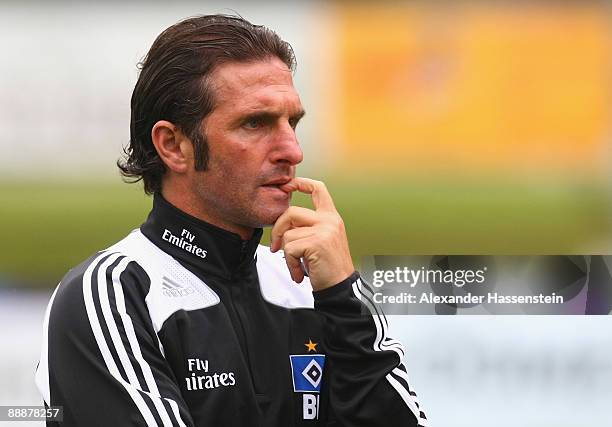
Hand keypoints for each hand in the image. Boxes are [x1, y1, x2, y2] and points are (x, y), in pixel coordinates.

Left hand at [270, 177, 354, 291]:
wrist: (339, 288)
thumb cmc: (328, 268)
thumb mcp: (321, 241)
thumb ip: (307, 228)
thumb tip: (281, 224)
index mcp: (331, 217)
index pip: (318, 189)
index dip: (301, 183)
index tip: (287, 185)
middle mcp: (329, 220)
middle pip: (292, 212)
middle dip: (278, 229)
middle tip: (276, 247)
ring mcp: (324, 230)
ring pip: (288, 234)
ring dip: (287, 254)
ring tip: (297, 266)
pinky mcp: (317, 243)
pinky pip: (289, 248)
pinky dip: (290, 263)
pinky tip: (299, 273)